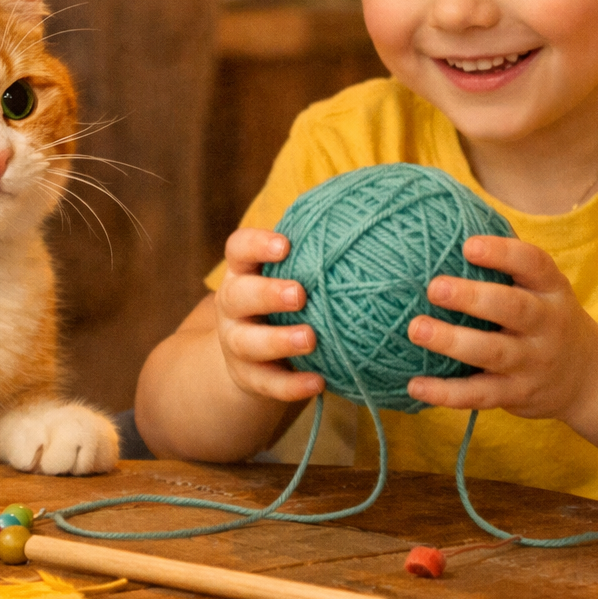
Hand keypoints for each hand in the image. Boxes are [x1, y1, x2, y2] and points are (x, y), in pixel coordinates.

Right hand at [214, 228, 323, 401]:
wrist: (251, 359)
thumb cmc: (282, 304)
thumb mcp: (287, 275)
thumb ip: (312, 254)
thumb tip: (364, 213)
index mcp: (243, 273)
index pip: (238, 249)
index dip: (256, 245)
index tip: (285, 245)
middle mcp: (233, 306)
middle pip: (238, 296)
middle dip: (268, 293)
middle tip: (300, 293)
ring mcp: (237, 344)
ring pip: (249, 342)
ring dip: (279, 341)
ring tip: (311, 338)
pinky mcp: (250, 378)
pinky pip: (269, 384)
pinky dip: (292, 385)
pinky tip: (318, 382)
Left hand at [405, 235, 597, 420]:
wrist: (588, 376)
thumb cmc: (546, 316)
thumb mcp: (542, 286)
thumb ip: (507, 260)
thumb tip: (451, 212)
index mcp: (551, 289)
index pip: (534, 264)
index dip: (503, 253)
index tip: (469, 245)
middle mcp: (547, 324)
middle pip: (513, 308)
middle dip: (473, 297)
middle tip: (434, 287)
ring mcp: (533, 362)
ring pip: (494, 353)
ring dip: (452, 342)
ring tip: (415, 329)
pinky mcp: (517, 395)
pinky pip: (479, 395)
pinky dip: (445, 393)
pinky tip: (413, 385)